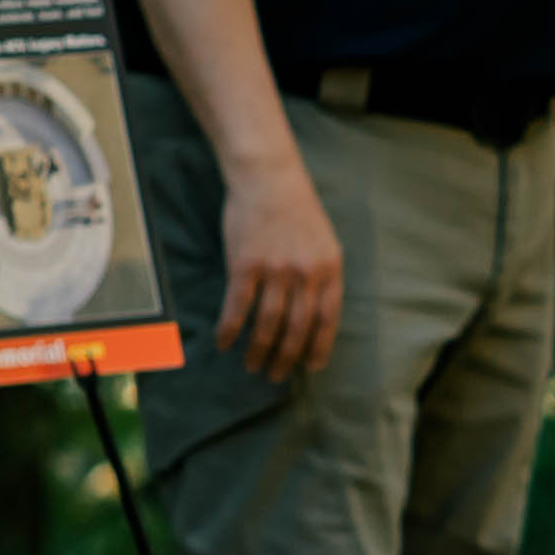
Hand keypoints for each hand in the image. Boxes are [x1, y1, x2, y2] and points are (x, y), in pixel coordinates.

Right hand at [218, 142, 348, 377]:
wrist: (269, 178)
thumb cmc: (296, 210)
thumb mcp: (324, 241)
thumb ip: (323, 275)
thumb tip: (317, 313)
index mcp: (330, 268)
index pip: (328, 319)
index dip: (319, 347)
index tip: (311, 367)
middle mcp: (306, 273)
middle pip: (297, 328)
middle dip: (287, 358)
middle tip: (276, 376)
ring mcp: (276, 270)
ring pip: (268, 324)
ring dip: (259, 350)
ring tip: (252, 365)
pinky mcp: (245, 265)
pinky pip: (238, 307)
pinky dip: (230, 329)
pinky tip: (224, 342)